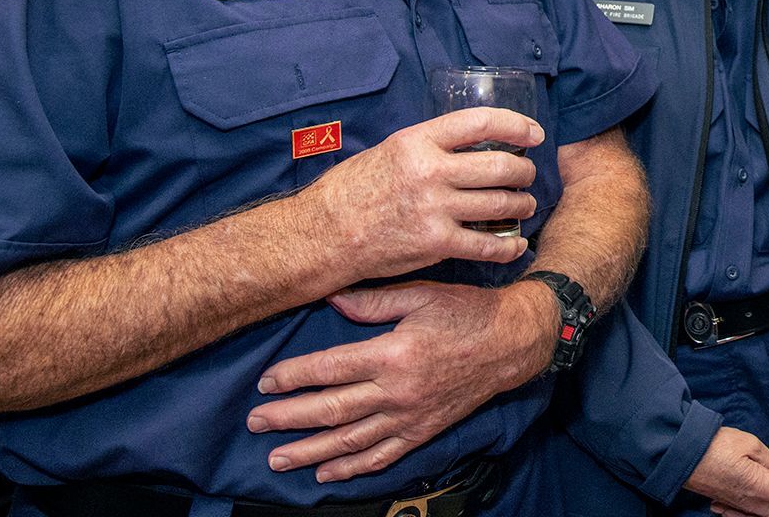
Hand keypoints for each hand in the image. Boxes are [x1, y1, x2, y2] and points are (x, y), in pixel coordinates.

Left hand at [247, 278, 554, 482]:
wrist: (512, 343)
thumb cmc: (467, 311)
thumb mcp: (422, 295)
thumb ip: (375, 301)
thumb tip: (332, 299)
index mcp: (393, 353)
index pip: (330, 369)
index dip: (294, 377)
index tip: (266, 383)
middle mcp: (397, 391)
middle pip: (331, 409)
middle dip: (288, 417)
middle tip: (256, 423)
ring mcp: (410, 416)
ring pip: (351, 440)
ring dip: (310, 451)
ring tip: (277, 458)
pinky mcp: (423, 430)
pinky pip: (382, 455)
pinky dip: (352, 468)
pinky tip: (326, 473)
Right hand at [304, 107, 542, 280]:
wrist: (322, 235)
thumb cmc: (353, 190)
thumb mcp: (390, 150)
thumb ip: (430, 145)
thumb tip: (472, 143)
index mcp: (418, 140)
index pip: (481, 122)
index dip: (516, 125)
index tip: (534, 133)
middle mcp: (430, 171)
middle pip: (500, 166)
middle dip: (524, 172)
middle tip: (527, 176)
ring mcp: (434, 209)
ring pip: (499, 204)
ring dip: (521, 205)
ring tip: (524, 205)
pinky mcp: (435, 244)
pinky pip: (486, 245)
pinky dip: (507, 245)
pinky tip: (515, 244)